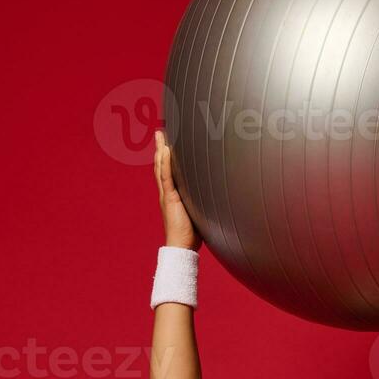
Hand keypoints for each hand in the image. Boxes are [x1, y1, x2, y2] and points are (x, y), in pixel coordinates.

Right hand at [154, 130, 201, 251]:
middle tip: (160, 132)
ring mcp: (167, 194)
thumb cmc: (192, 234)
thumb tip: (218, 196)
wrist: (182, 246)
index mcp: (173, 195)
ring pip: (161, 168)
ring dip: (160, 150)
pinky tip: (164, 151)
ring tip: (160, 135)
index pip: (168, 171)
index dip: (166, 157)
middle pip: (161, 165)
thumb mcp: (199, 212)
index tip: (167, 143)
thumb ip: (203, 202)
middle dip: (161, 148)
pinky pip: (165, 177)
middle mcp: (167, 192)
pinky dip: (164, 163)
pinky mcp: (170, 198)